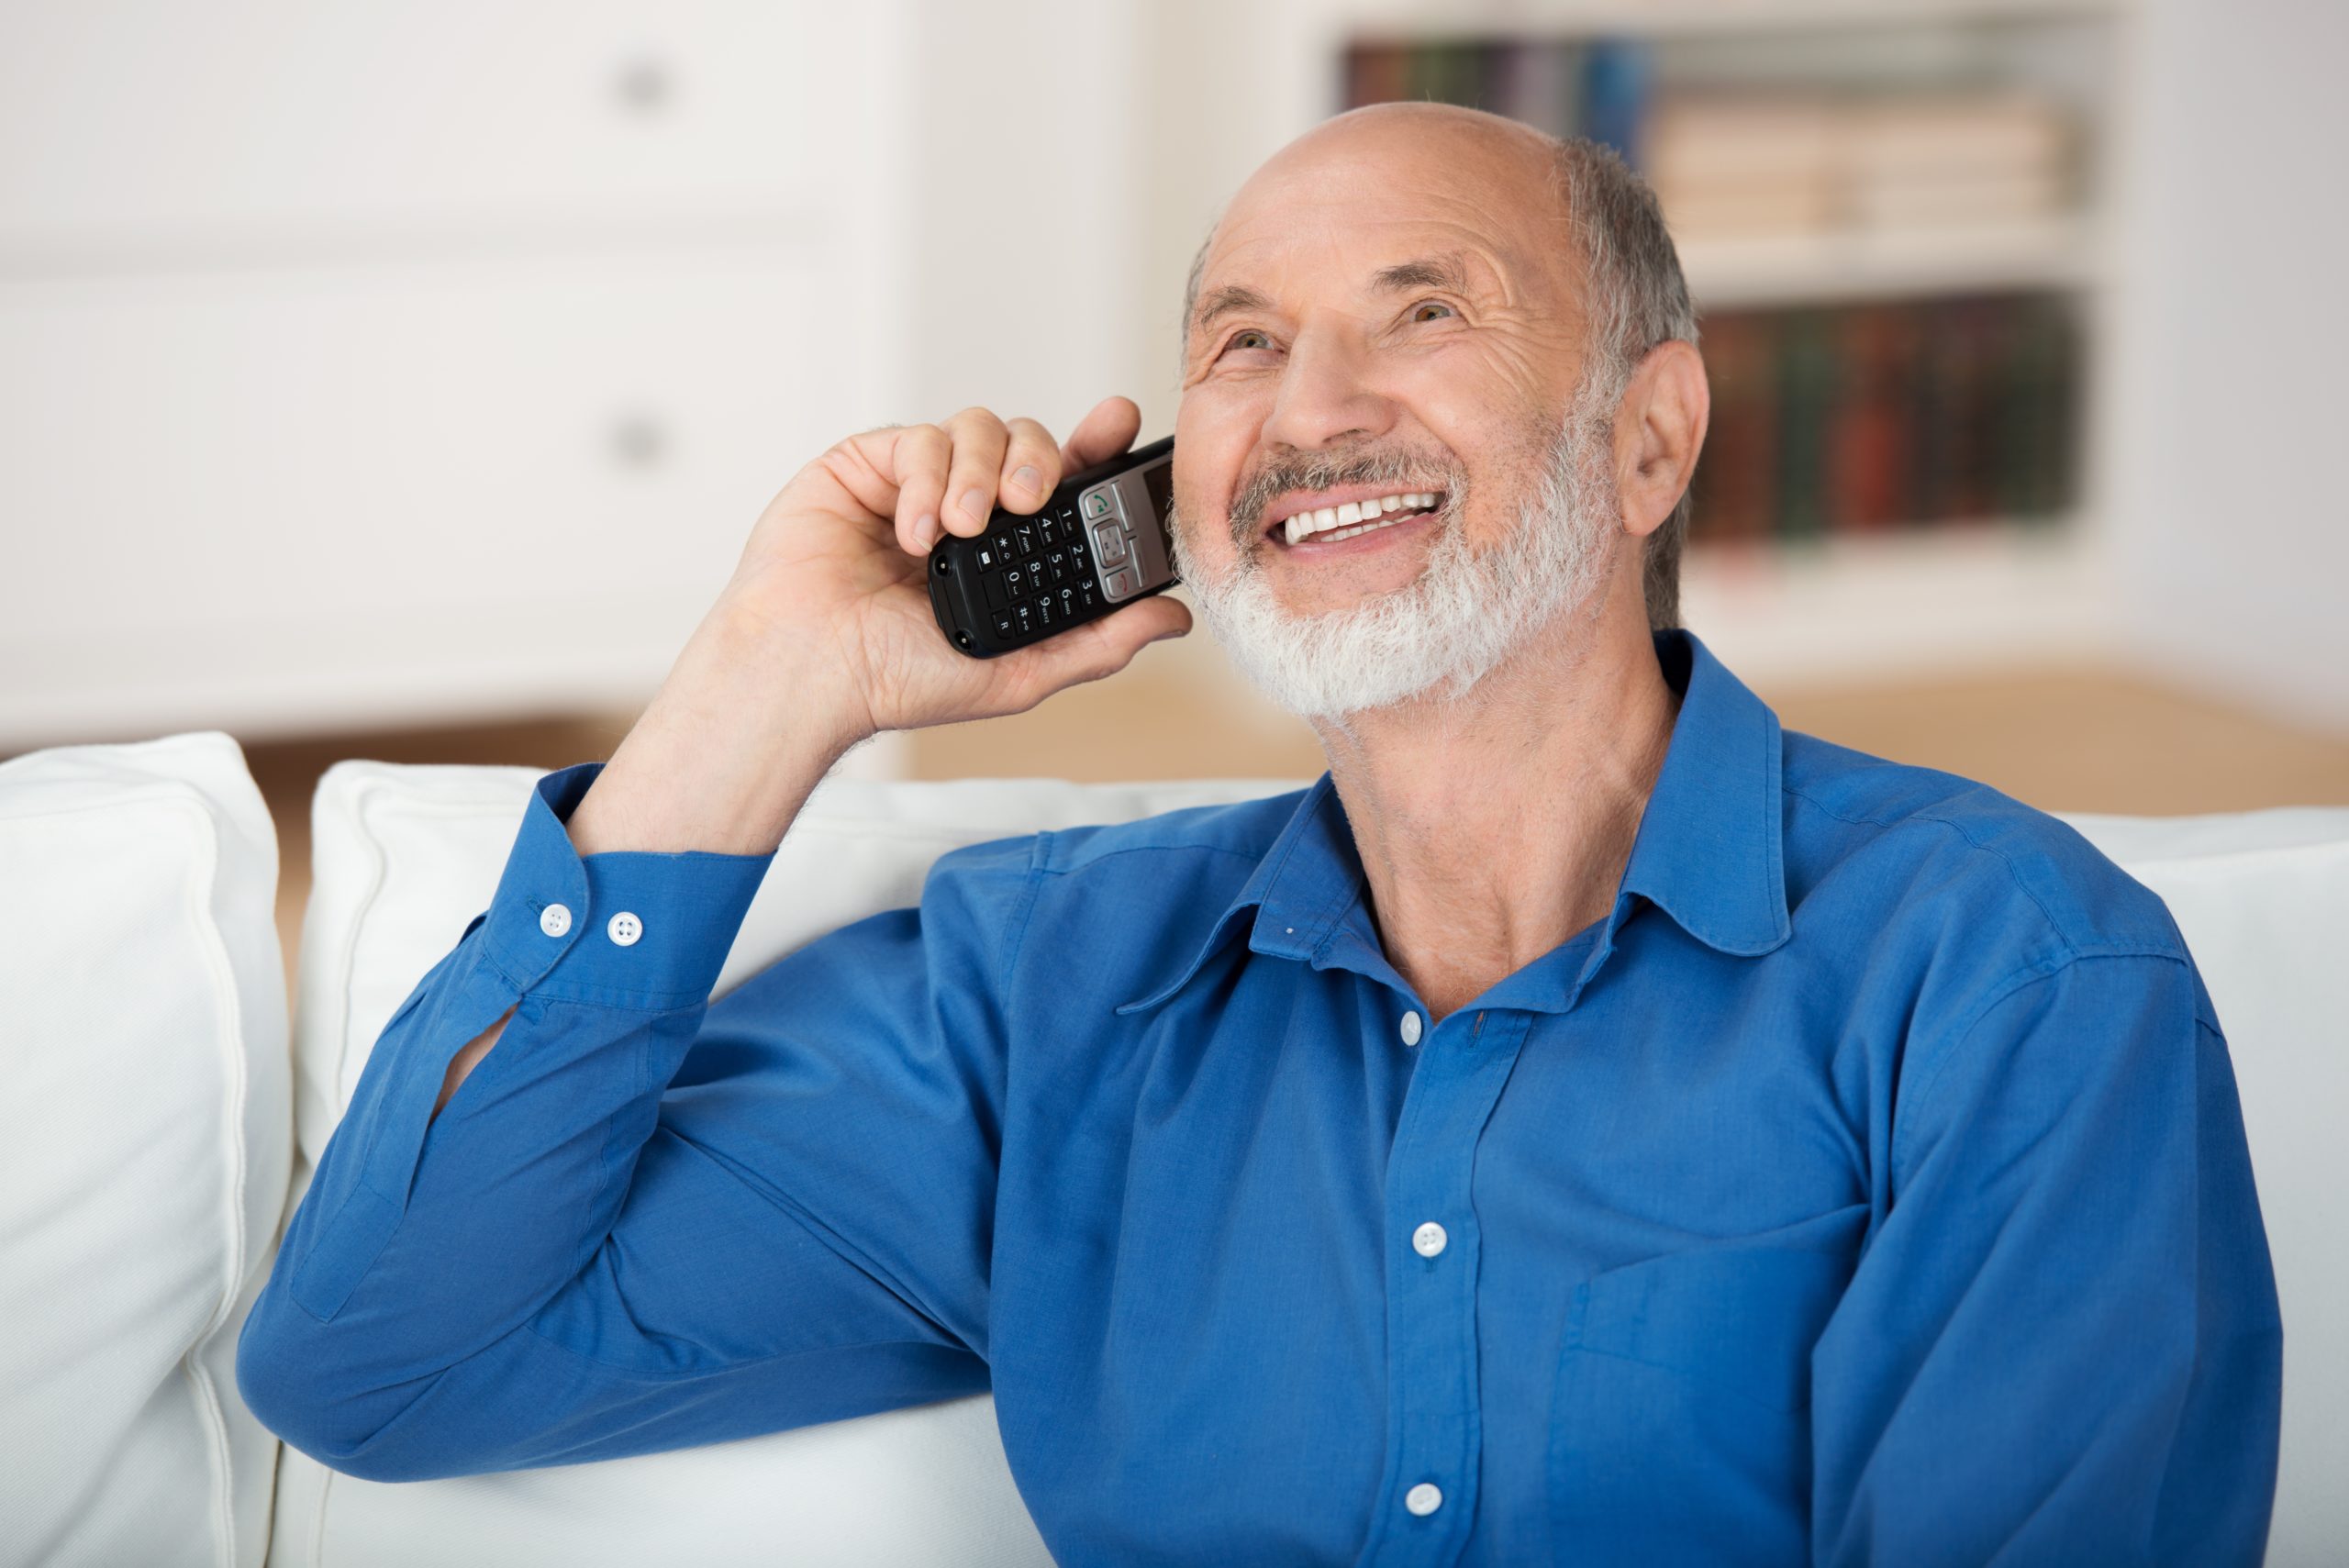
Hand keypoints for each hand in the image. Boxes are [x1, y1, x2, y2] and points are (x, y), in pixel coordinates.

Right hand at [714, 396, 1192, 745]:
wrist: (813, 674)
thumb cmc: (900, 680)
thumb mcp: (1019, 672)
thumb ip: (1099, 643)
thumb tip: (1174, 616)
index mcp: (1010, 548)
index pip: (1068, 483)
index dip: (1101, 448)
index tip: (1124, 422)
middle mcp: (969, 506)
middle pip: (1030, 440)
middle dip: (1042, 457)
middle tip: (1032, 498)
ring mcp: (918, 482)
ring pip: (978, 427)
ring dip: (979, 472)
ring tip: (961, 529)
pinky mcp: (868, 464)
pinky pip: (918, 438)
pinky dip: (924, 481)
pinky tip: (913, 533)